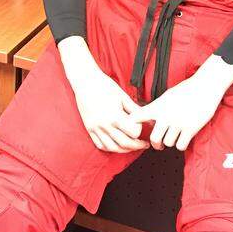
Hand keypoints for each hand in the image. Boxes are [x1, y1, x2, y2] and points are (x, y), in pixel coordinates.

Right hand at [58, 37, 147, 153]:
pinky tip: (116, 145)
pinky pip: (100, 145)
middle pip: (125, 143)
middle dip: (137, 145)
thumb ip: (135, 109)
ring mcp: (96, 128)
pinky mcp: (89, 129)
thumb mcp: (123, 96)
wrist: (85, 81)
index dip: (140, 131)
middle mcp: (105, 125)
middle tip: (143, 144)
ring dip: (124, 150)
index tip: (141, 127)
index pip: (133, 133)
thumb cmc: (104, 85)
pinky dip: (110, 148)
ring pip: (113, 148)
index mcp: (115, 116)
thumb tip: (148, 118)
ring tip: (131, 146)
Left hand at [129, 56, 232, 150]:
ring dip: (171, 142)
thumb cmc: (186, 90)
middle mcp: (165, 116)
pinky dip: (181, 144)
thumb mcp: (167, 96)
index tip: (137, 132)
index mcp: (157, 106)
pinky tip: (184, 138)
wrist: (205, 87)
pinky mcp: (190, 129)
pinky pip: (180, 146)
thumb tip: (149, 120)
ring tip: (175, 136)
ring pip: (168, 143)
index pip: (136, 118)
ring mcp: (178, 123)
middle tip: (159, 144)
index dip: (133, 127)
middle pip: (154, 139)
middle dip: (156, 144)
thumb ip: (157, 108)